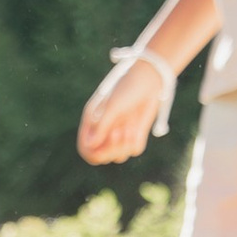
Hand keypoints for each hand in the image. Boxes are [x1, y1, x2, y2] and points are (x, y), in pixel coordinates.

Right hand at [76, 51, 166, 165]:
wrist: (150, 80)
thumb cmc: (127, 88)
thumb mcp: (113, 106)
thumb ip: (102, 126)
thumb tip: (90, 146)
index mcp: (93, 123)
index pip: (87, 149)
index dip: (94, 153)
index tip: (103, 148)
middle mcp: (105, 131)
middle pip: (102, 157)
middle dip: (111, 150)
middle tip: (118, 133)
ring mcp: (120, 135)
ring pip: (119, 156)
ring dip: (125, 145)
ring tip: (129, 127)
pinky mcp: (135, 135)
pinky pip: (134, 150)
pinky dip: (136, 142)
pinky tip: (136, 127)